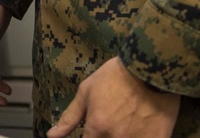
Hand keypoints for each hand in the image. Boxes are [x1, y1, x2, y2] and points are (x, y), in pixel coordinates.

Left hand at [47, 57, 179, 137]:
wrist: (148, 68)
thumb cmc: (115, 77)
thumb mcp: (86, 92)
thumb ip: (69, 117)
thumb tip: (51, 135)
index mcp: (97, 128)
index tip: (92, 132)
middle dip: (104, 136)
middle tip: (110, 121)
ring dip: (121, 136)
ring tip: (124, 122)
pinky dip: (139, 136)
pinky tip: (139, 127)